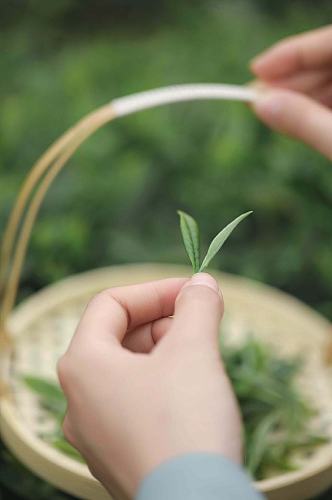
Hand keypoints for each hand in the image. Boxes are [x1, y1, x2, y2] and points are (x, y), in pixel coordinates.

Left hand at [57, 273, 241, 497]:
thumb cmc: (184, 423)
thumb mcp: (194, 350)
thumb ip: (197, 306)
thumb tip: (203, 283)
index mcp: (82, 365)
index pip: (111, 303)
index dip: (154, 289)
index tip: (193, 290)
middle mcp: (78, 399)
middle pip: (119, 337)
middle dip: (163, 321)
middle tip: (202, 323)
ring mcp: (95, 432)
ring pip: (128, 371)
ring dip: (166, 352)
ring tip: (202, 356)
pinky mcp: (118, 455)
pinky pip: (135, 404)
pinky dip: (162, 385)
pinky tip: (192, 393)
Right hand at [250, 25, 331, 159]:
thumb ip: (305, 122)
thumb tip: (260, 104)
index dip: (292, 52)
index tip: (256, 68)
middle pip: (330, 62)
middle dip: (292, 79)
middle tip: (256, 97)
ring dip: (302, 95)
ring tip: (269, 110)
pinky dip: (319, 107)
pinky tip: (298, 116)